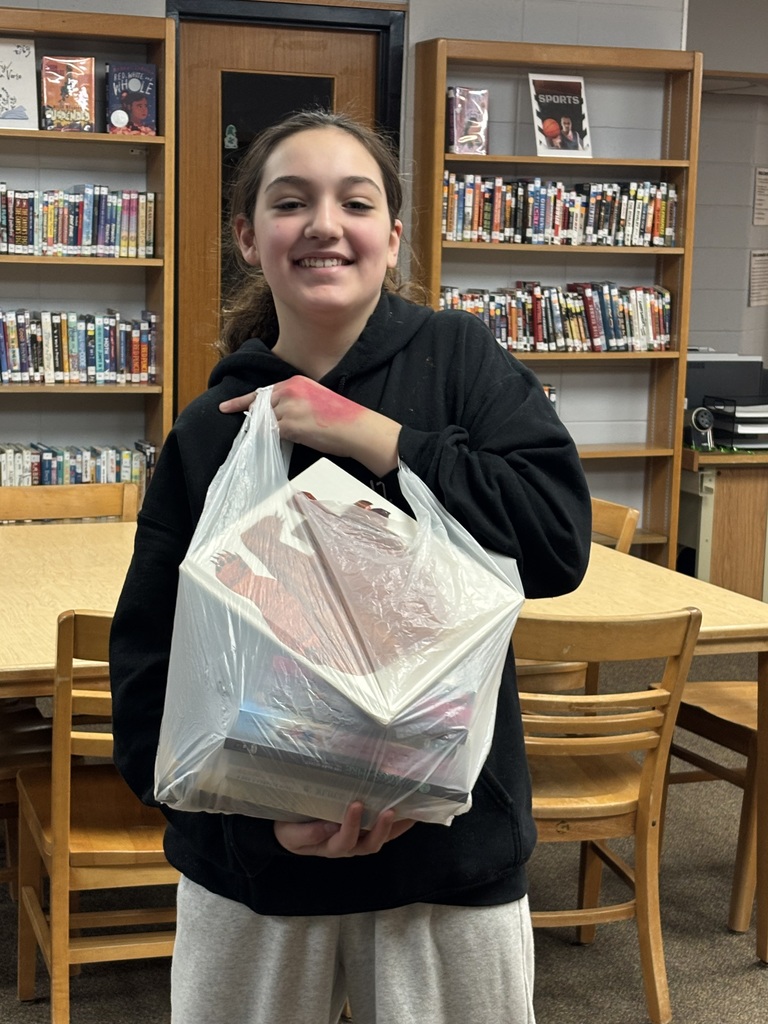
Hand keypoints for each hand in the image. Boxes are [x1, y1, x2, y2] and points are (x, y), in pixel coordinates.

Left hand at [220, 376, 400, 477]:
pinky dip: (276, 440)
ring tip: (293, 435)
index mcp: (296, 382)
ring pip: (266, 423)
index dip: (243, 402)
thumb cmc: (341, 418)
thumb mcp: (315, 399)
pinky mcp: (289, 425)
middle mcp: (289, 391)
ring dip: (272, 432)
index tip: (226, 407)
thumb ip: (293, 403)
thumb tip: (275, 418)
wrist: (356, 428)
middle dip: (258, 421)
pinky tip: (291, 440)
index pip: (263, 392)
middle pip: (261, 408)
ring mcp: (288, 408)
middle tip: (260, 429)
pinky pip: (273, 435)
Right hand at [274, 801, 414, 857]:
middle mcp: (349, 846)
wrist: (288, 830)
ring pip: (380, 838)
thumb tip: (328, 827)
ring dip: (395, 827)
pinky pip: (383, 829)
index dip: (352, 826)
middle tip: (389, 811)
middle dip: (381, 830)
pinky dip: (398, 823)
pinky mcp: (364, 829)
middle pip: (369, 845)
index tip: (355, 805)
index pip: (344, 841)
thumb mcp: (290, 834)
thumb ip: (306, 834)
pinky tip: (410, 810)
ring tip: (408, 811)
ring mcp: (358, 839)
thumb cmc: (289, 831)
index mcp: (331, 847)